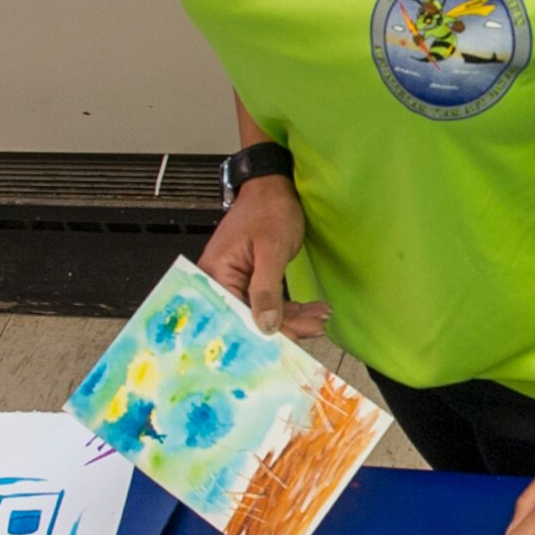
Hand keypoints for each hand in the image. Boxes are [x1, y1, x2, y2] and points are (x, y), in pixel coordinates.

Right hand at [196, 177, 330, 340]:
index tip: (288, 347)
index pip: (235, 316)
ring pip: (262, 312)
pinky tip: (312, 310)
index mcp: (215, 274)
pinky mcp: (249, 280)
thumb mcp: (271, 249)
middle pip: (249, 317)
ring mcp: (234, 282)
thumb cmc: (269, 209)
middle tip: (314, 328)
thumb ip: (266, 289)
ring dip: (292, 317)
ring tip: (320, 317)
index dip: (261, 334)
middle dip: (284, 327)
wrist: (273, 186)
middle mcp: (218, 281)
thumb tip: (266, 326)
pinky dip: (290, 307)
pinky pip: (268, 301)